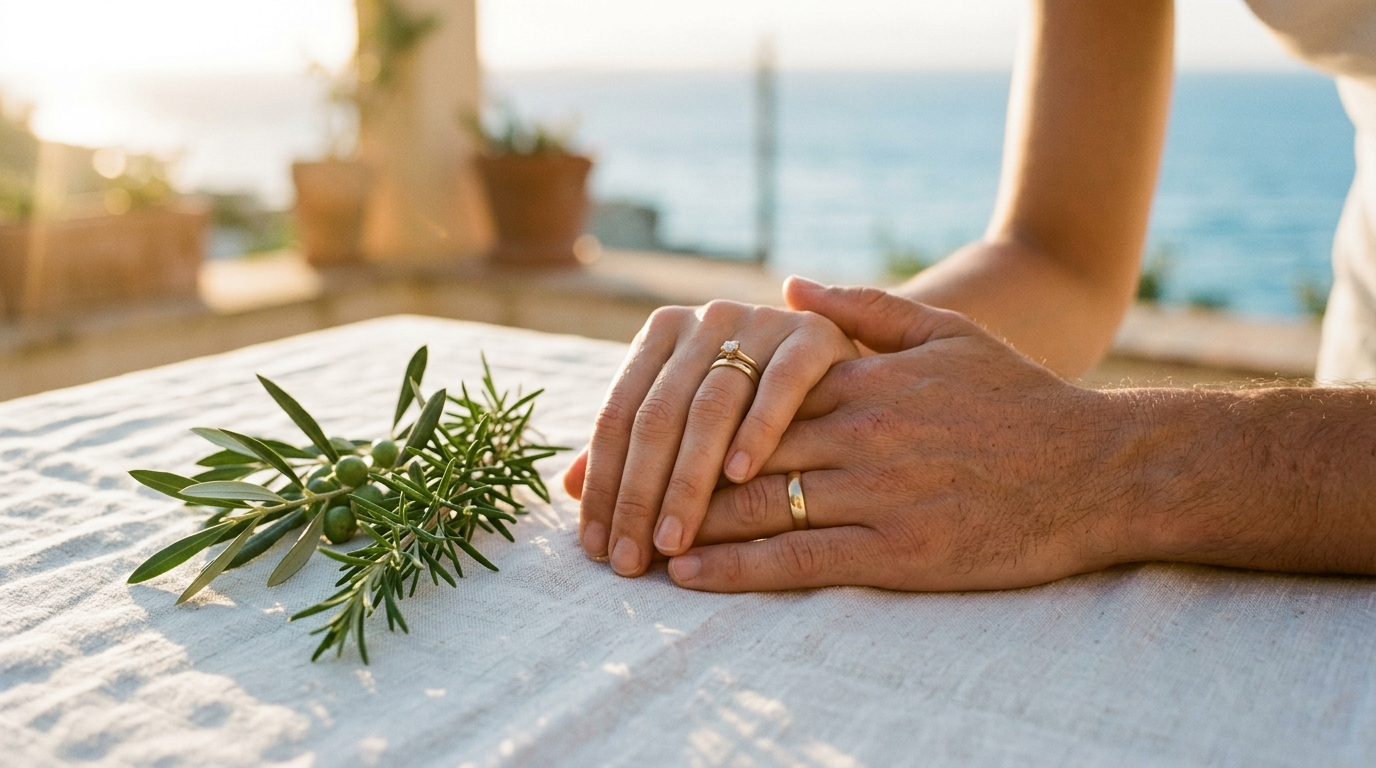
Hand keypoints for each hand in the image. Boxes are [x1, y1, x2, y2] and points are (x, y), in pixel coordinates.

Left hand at [564, 296, 859, 576]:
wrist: (867, 378)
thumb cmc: (767, 410)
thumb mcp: (700, 416)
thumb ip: (638, 440)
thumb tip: (568, 487)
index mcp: (665, 331)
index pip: (617, 415)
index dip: (603, 484)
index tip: (596, 546)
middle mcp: (707, 318)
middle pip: (657, 415)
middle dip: (638, 495)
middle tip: (630, 559)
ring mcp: (761, 322)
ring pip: (708, 409)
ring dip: (687, 481)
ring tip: (674, 540)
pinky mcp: (815, 336)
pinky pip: (780, 386)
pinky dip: (756, 429)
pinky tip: (740, 477)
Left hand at [664, 281, 1132, 591]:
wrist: (1098, 470)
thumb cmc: (1020, 401)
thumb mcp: (946, 333)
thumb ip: (863, 306)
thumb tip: (789, 283)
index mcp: (861, 381)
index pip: (746, 397)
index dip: (679, 419)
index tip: (626, 434)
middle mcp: (858, 434)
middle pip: (734, 455)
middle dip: (663, 477)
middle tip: (602, 500)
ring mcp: (876, 495)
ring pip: (756, 508)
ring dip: (685, 526)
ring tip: (629, 541)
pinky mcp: (899, 553)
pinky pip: (800, 560)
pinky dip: (737, 569)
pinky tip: (690, 575)